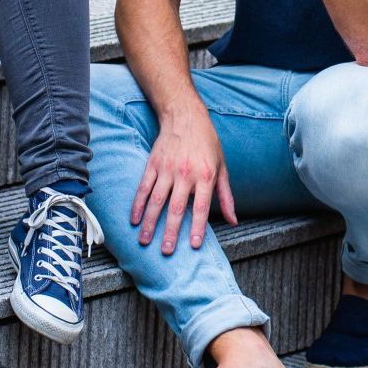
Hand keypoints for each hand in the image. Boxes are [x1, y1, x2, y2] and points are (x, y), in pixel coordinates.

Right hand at [131, 106, 236, 253]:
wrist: (185, 115)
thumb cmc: (207, 142)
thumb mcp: (222, 167)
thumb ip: (226, 196)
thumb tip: (233, 220)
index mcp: (205, 176)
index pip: (201, 207)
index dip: (198, 227)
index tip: (193, 246)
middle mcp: (185, 174)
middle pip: (176, 208)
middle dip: (171, 232)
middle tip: (167, 252)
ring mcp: (166, 169)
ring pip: (156, 200)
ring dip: (150, 222)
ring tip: (145, 241)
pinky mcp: (153, 164)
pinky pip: (144, 187)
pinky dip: (138, 204)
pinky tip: (134, 219)